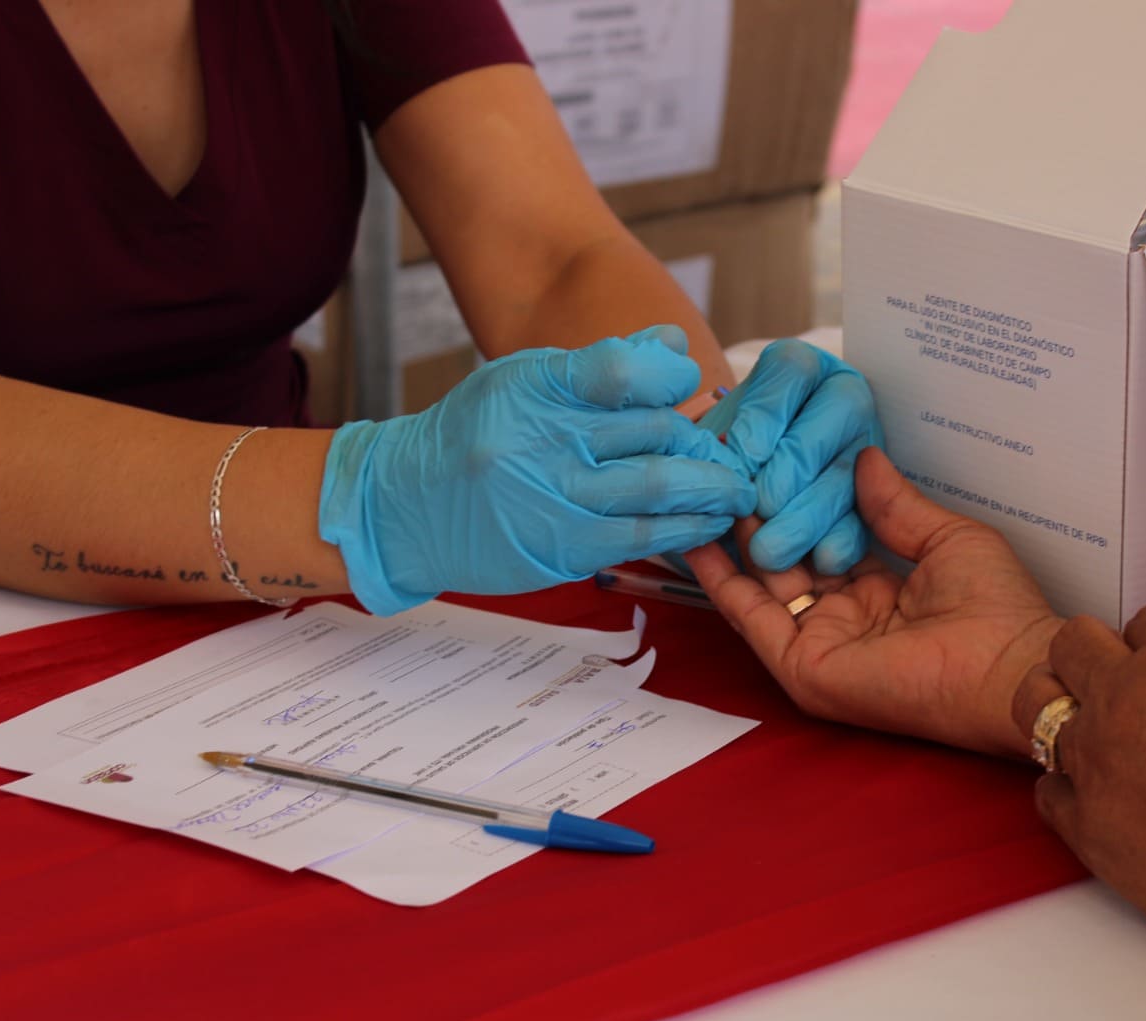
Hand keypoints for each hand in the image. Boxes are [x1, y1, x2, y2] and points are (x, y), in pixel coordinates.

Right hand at [320, 326, 755, 614]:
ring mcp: (555, 499)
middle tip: (730, 448)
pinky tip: (709, 523)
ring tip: (739, 489)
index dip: (670, 373)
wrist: (405, 507)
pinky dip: (684, 530)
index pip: (621, 370)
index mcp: (538, 388)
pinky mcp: (563, 549)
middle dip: (700, 441)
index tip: (688, 379)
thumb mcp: (525, 379)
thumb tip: (677, 346)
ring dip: (710, 489)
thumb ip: (603, 365)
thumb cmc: (473, 434)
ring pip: (656, 488)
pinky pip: (639, 537)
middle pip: (651, 431)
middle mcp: (547, 442)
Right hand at [687, 447, 1061, 754]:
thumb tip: (862, 457)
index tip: (772, 457)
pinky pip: (750, 618)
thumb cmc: (997, 609)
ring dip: (730, 537)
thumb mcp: (944, 538)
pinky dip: (720, 578)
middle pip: (786, 560)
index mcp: (880, 594)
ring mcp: (818, 644)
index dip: (799, 499)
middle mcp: (843, 620)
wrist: (1010, 669)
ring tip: (700, 483)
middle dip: (755, 512)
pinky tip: (696, 534)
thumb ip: (895, 504)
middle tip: (724, 462)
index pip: (822, 540)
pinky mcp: (802, 667)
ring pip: (759, 584)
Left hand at [699, 339, 882, 574]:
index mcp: (799, 368)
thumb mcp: (710, 440)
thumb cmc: (722, 455)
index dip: (767, 416)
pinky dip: (844, 540)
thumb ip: (716, 447)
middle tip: (760, 507)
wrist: (738, 490)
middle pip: (832, 419)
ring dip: (810, 514)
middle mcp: (842, 394)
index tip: (741, 458)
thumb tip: (728, 469)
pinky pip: (869, 515)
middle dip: (792, 469)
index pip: (793, 372)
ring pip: (848, 472)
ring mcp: (866, 441)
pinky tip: (819, 561)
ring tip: (771, 550)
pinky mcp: (879, 491)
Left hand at [1013, 603, 1145, 954]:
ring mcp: (1096, 760)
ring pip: (1034, 704)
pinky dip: (1066, 785)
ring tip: (1087, 723)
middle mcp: (1124, 697)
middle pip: (1071, 643)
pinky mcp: (1084, 822)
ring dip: (1058, 705)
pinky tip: (1094, 791)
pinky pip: (1046, 788)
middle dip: (1093, 651)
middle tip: (1116, 677)